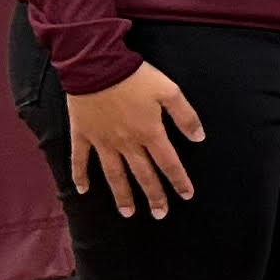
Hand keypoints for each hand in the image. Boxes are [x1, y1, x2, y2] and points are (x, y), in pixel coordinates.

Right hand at [63, 62, 202, 218]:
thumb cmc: (135, 77)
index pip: (169, 163)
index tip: (186, 195)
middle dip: (154, 196)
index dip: (179, 180)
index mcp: (150, 132)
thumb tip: (199, 137)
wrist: (96, 65)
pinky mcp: (82, 135)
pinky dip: (80, 176)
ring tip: (128, 213)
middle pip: (143, 175)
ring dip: (122, 195)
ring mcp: (102, 141)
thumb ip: (185, 116)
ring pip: (114, 174)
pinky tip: (82, 191)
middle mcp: (126, 142)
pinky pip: (80, 160)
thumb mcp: (169, 91)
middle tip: (160, 214)